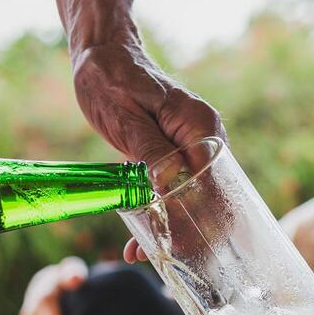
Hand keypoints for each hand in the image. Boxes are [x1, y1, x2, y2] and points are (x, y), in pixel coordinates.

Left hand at [72, 39, 225, 261]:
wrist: (100, 54)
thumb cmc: (111, 79)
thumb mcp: (126, 118)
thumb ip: (150, 152)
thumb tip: (168, 186)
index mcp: (200, 128)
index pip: (213, 183)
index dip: (200, 220)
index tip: (182, 248)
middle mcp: (202, 140)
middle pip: (206, 196)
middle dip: (187, 232)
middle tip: (160, 261)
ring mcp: (187, 148)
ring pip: (187, 197)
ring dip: (167, 228)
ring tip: (140, 255)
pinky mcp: (170, 154)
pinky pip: (170, 188)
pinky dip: (155, 213)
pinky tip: (136, 239)